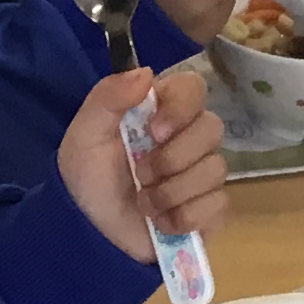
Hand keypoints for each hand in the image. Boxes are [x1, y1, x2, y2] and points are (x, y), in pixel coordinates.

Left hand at [59, 65, 231, 261]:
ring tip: (144, 204)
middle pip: (212, 128)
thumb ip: (108, 97)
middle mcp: (189, 136)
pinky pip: (217, 205)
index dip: (181, 108)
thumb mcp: (86, 133)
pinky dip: (185, 217)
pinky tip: (162, 223)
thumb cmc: (88, 177)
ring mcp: (203, 173)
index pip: (194, 88)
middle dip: (172, 158)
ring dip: (171, 192)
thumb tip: (146, 72)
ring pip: (215, 170)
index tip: (154, 132)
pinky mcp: (210, 209)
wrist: (89, 232)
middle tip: (139, 174)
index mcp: (162, 111)